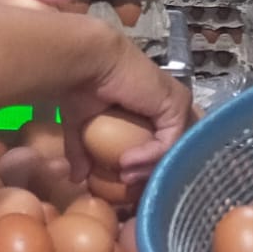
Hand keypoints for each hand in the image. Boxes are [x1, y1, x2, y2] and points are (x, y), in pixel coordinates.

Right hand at [60, 40, 192, 183]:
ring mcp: (176, 105)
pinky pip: (168, 142)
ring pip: (175, 149)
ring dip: (150, 169)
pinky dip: (149, 157)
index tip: (124, 183)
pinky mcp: (176, 105)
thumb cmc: (82, 87)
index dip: (147, 167)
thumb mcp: (80, 127)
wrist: (86, 63)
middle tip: (131, 188)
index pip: (163, 144)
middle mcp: (169, 107)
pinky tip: (125, 162)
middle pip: (176, 149)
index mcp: (151, 110)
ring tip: (124, 177)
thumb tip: (76, 178)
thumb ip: (82, 151)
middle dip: (156, 173)